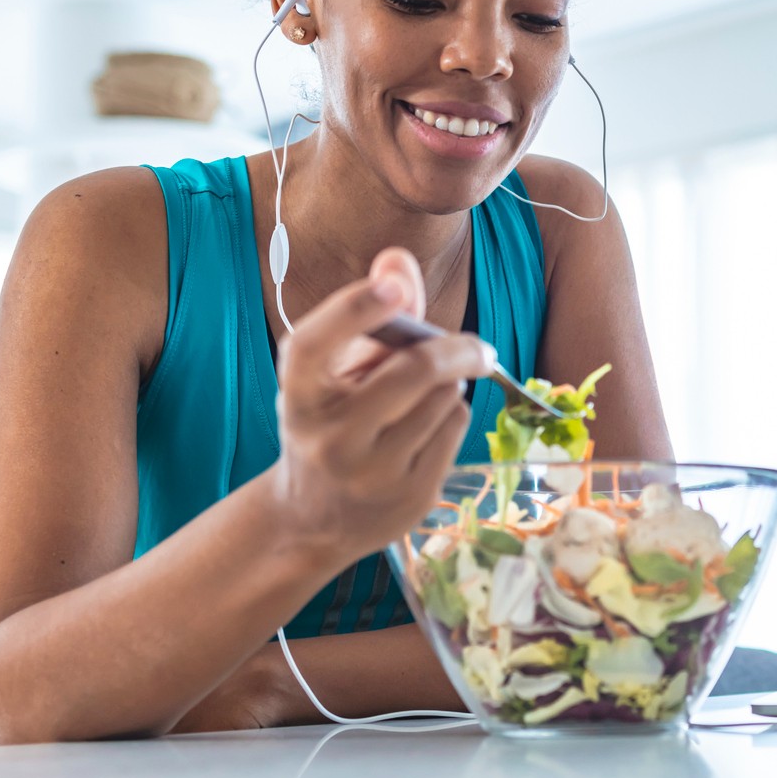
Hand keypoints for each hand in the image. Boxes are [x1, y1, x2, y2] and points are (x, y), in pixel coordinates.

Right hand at [267, 248, 494, 566]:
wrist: (316, 517)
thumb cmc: (331, 422)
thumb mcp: (336, 371)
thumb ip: (371, 316)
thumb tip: (398, 260)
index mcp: (299, 395)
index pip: (313, 345)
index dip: (353, 310)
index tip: (391, 286)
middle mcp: (328, 436)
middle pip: (415, 370)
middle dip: (457, 349)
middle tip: (478, 348)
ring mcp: (371, 473)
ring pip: (446, 398)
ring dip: (450, 386)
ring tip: (428, 398)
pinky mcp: (410, 497)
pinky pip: (457, 429)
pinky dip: (453, 417)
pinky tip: (428, 430)